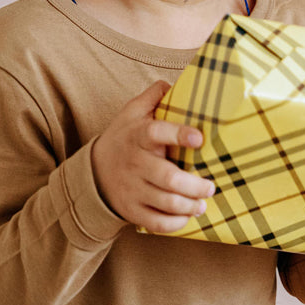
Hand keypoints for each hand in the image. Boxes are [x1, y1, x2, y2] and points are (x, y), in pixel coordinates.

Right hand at [91, 80, 215, 233]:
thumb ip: (153, 96)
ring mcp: (132, 189)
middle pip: (167, 178)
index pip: (156, 132)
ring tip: (203, 203)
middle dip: (194, 185)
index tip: (199, 138)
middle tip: (210, 186)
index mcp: (138, 136)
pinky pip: (155, 223)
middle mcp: (135, 164)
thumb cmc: (124, 137)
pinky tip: (187, 217)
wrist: (93, 172)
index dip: (178, 134)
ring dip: (189, 206)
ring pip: (164, 203)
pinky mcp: (131, 210)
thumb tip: (173, 81)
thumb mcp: (131, 112)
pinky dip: (174, 223)